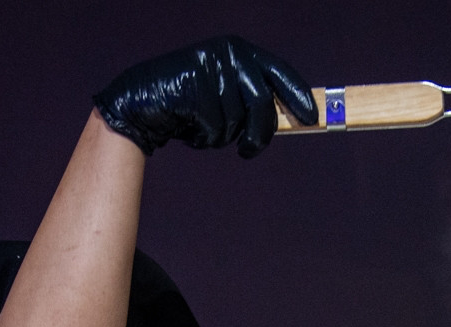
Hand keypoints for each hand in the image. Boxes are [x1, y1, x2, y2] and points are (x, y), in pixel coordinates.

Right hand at [94, 36, 316, 158]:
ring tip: (200, 128)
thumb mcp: (225, 95)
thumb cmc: (188, 105)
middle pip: (262, 103)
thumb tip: (292, 120)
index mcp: (240, 51)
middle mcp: (229, 53)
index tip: (311, 118)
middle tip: (249, 152)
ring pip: (236, 120)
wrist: (139, 102)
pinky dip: (202, 138)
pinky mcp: (194, 84)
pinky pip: (213, 126)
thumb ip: (253, 101)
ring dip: (220, 137)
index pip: (279, 72)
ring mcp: (211, 66)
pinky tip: (186, 128)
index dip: (298, 96)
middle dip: (258, 134)